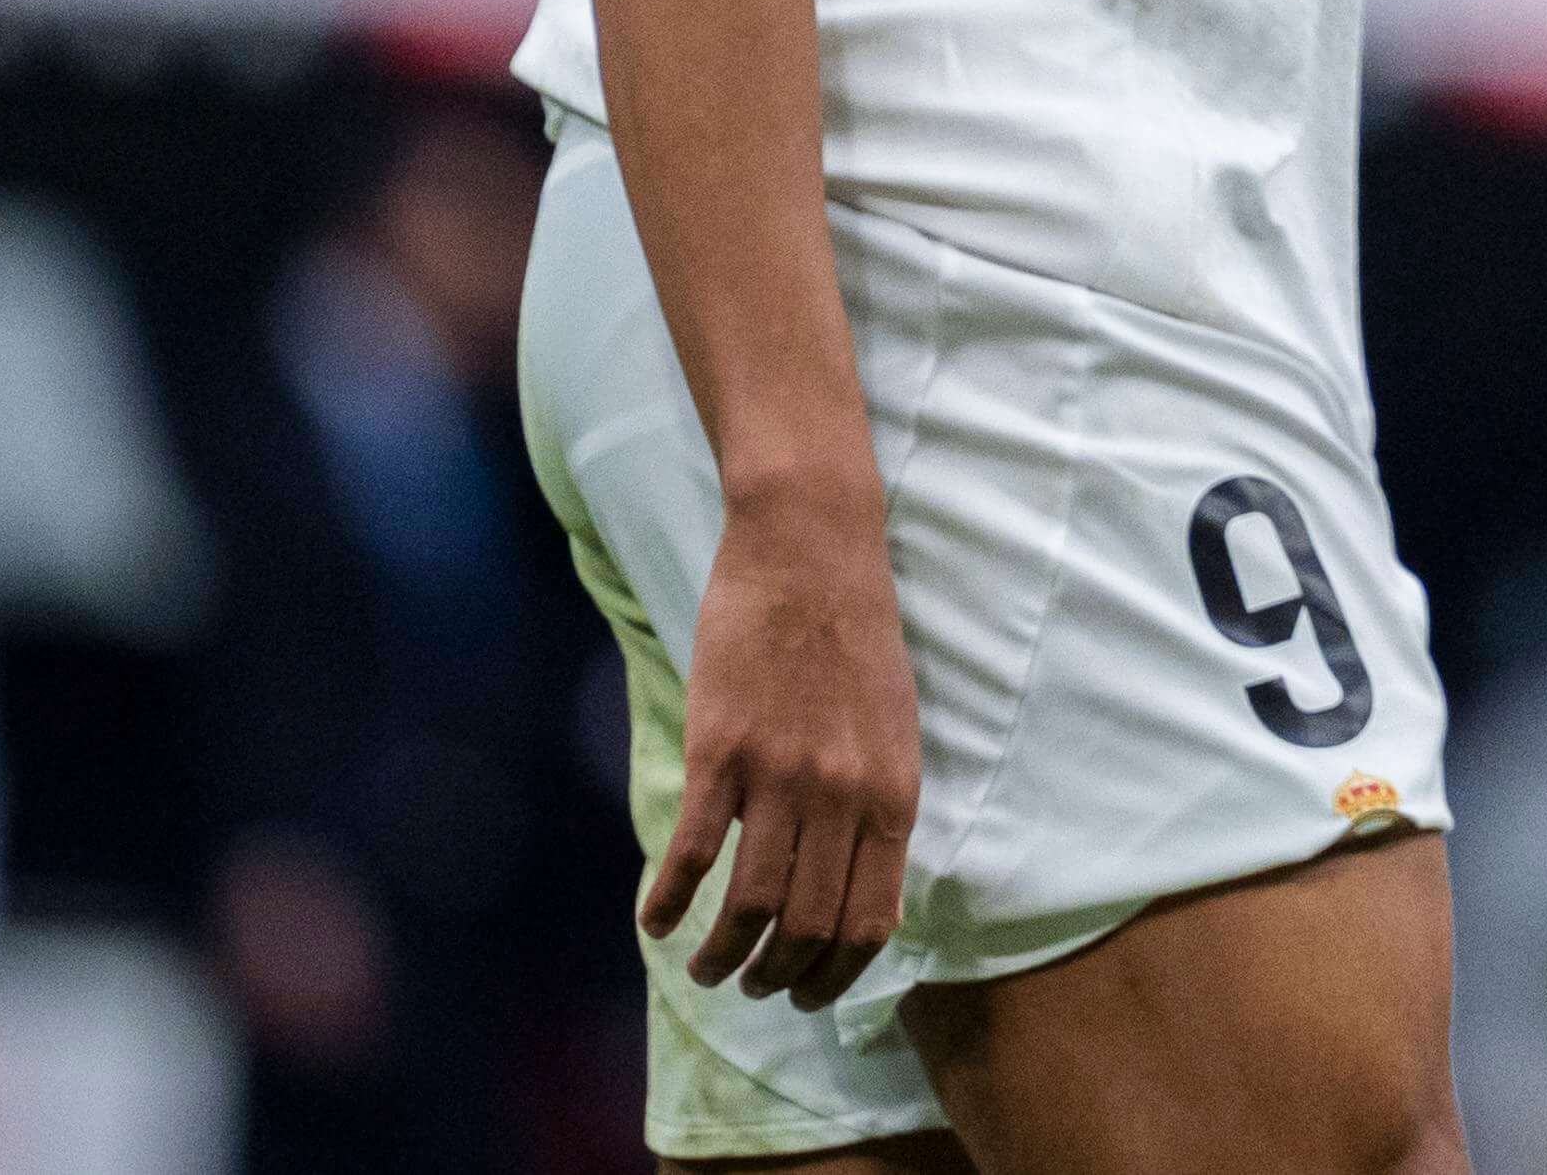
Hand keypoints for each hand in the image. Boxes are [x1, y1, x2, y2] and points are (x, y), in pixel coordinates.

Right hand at [647, 482, 920, 1008]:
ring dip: (720, 956)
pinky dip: (668, 901)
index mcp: (893, 794)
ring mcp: (782, 776)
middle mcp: (844, 796)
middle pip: (807, 930)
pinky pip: (693, 854)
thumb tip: (855, 879)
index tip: (807, 996)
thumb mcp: (894, 726)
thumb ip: (876, 801)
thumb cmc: (857, 634)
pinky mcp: (721, 752)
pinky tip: (653, 920)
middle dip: (775, 978)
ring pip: (750, 907)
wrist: (812, 550)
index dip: (835, 976)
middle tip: (748, 987)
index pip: (870, 922)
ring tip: (702, 968)